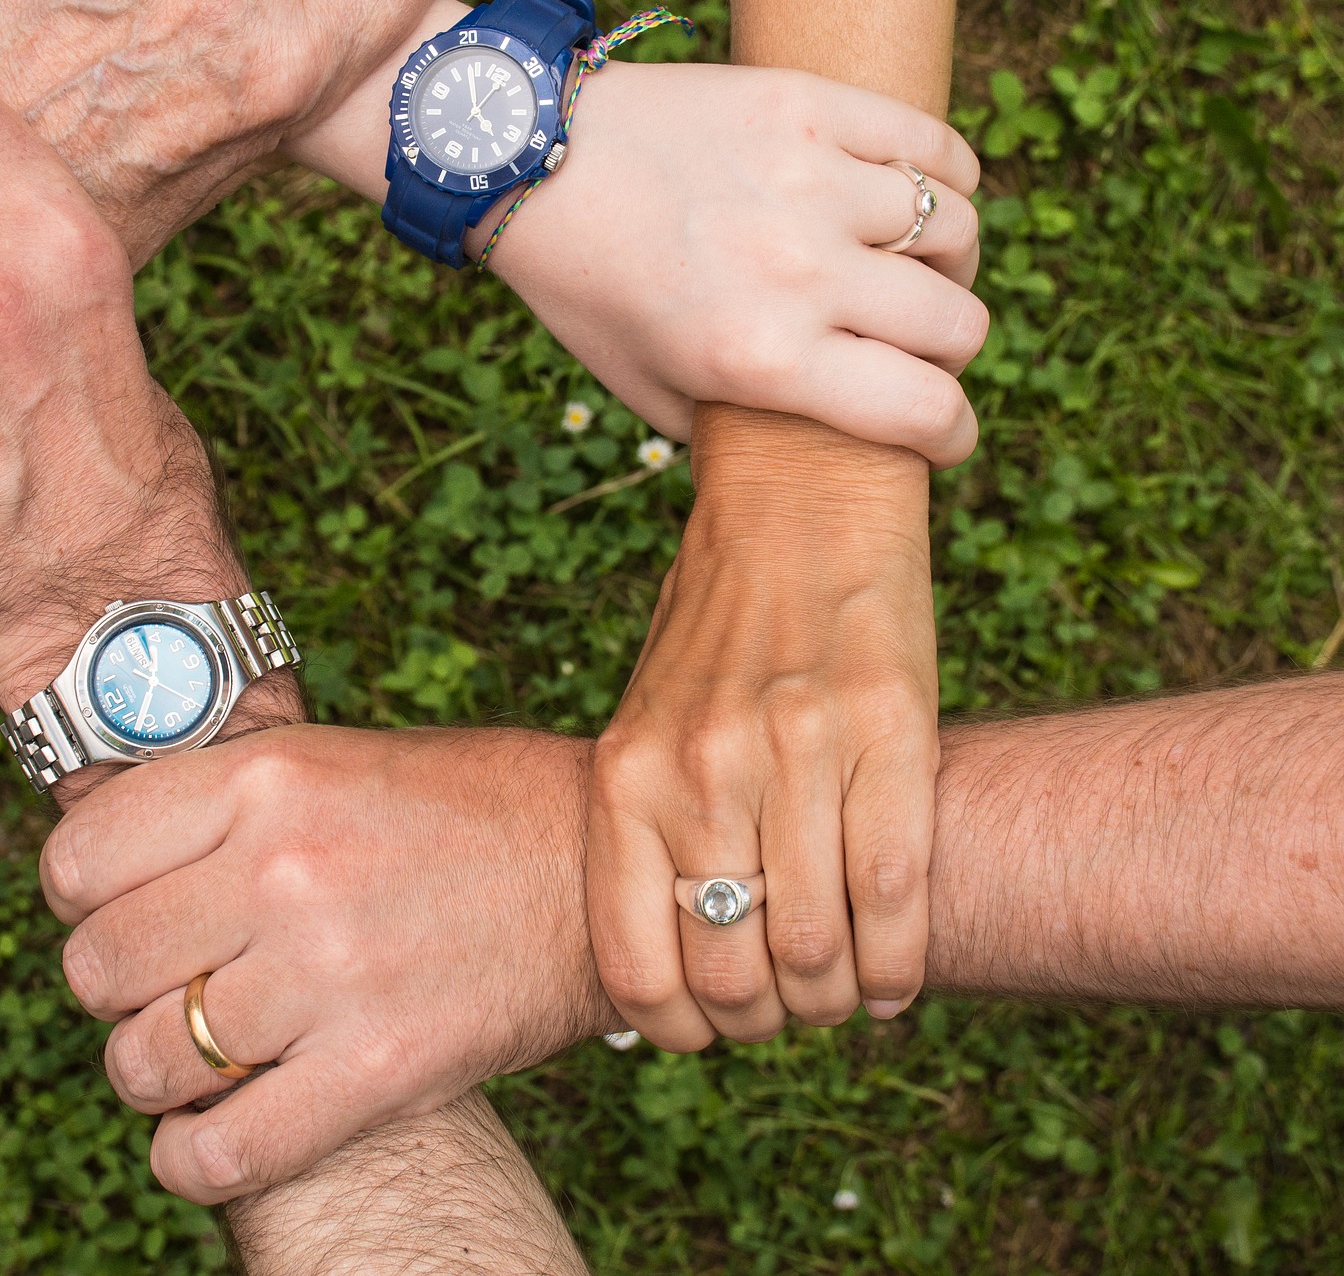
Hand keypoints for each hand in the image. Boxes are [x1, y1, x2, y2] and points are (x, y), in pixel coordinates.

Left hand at [40, 726, 613, 1202]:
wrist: (604, 872)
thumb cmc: (458, 810)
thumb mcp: (328, 760)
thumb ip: (216, 807)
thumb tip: (94, 870)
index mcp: (267, 778)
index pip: (78, 859)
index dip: (80, 896)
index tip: (115, 908)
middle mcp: (287, 869)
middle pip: (97, 965)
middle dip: (116, 987)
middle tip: (169, 983)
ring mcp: (332, 973)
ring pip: (145, 1063)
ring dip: (154, 1072)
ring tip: (200, 1053)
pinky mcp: (379, 1070)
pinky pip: (220, 1152)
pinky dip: (191, 1160)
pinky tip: (208, 1136)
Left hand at [466, 59, 989, 464]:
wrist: (533, 159)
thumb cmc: (587, 286)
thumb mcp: (647, 389)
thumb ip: (737, 430)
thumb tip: (817, 454)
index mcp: (761, 356)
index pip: (922, 409)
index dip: (951, 435)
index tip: (945, 436)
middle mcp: (799, 271)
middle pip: (956, 324)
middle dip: (949, 353)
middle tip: (917, 348)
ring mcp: (812, 179)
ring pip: (955, 227)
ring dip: (945, 261)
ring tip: (910, 267)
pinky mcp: (810, 104)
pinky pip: (932, 146)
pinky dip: (947, 177)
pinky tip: (923, 197)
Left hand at [588, 405, 936, 1049]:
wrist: (797, 493)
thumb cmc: (720, 627)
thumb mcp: (649, 719)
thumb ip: (656, 826)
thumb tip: (681, 963)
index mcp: (625, 775)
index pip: (633, 965)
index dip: (678, 1031)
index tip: (707, 1034)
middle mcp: (699, 771)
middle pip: (734, 975)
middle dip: (767, 1023)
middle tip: (789, 1013)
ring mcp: (793, 752)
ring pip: (818, 951)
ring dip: (836, 1003)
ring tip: (846, 996)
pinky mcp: (887, 730)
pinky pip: (897, 893)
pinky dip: (901, 964)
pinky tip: (896, 979)